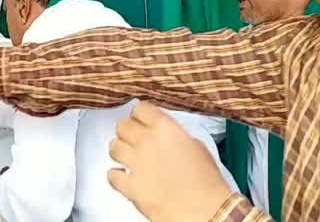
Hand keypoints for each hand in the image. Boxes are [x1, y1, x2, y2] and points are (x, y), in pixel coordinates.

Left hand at [107, 101, 232, 221]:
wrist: (206, 211)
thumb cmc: (207, 183)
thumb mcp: (196, 147)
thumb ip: (175, 135)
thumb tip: (166, 136)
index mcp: (164, 128)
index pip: (140, 108)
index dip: (141, 114)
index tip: (142, 119)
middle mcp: (146, 141)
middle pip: (122, 125)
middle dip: (128, 131)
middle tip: (135, 139)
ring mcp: (135, 163)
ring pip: (113, 147)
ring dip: (120, 151)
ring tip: (128, 157)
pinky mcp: (129, 185)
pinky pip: (111, 174)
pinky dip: (116, 176)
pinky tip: (125, 177)